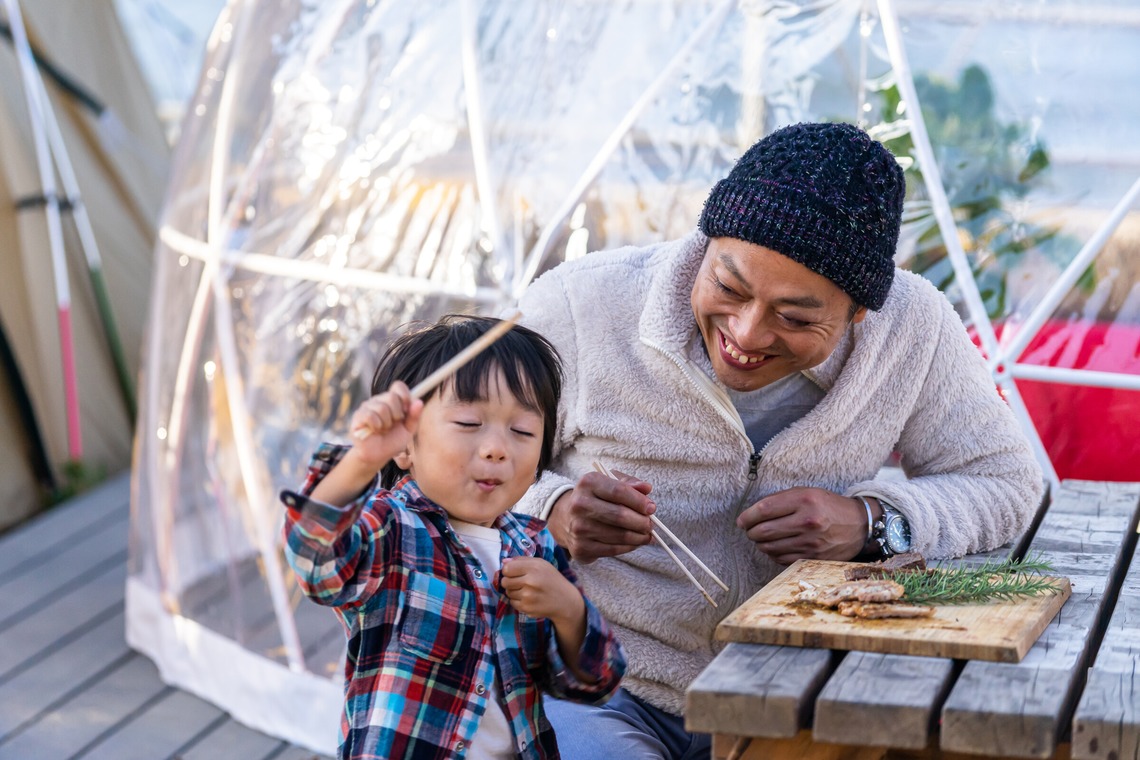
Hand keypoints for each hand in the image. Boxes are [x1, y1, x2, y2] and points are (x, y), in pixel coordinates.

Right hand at [348, 381, 423, 468]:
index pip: (398, 386)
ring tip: (383, 430)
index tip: (407, 410)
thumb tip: (419, 402)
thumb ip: (414, 416)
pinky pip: (370, 416)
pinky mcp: (358, 416)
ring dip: (386, 424)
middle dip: (397, 414)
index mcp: (392, 401)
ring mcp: (367, 406)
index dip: (405, 395)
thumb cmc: (392, 441)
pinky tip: (375, 431)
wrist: (377, 456)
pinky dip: (377, 426)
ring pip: (382, 408)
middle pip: (392, 397)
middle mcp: (379, 400)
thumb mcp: (408, 430)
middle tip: (393, 425)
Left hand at [499, 556, 583, 624]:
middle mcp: (530, 581)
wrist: (564, 600)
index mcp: (533, 567)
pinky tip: (528, 598)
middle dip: (509, 581)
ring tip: (526, 590)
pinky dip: (517, 601)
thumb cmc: (551, 579)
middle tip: (519, 582)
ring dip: (514, 591)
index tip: (513, 572)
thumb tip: (504, 561)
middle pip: (505, 581)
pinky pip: (512, 602)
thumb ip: (522, 560)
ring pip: (508, 592)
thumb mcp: (541, 564)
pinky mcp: (527, 608)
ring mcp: (528, 596)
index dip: (508, 570)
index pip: (507, 568)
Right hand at [545, 470, 655, 562]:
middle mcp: (580, 504)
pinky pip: (614, 549)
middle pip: (620, 515)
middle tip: (650, 524)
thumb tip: (647, 489)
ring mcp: (579, 528)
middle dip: (642, 522)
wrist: (566, 518)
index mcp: (588, 483)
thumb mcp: (609, 483)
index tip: (652, 508)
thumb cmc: (595, 498)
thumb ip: (629, 484)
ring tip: (646, 534)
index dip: (639, 501)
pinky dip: (629, 547)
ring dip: (639, 537)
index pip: (619, 491)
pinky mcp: (581, 547)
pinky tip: (634, 542)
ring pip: (620, 535)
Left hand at [736, 487, 868, 564]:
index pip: (764, 510)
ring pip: (769, 548)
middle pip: (763, 531)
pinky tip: (775, 547)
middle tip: (750, 530)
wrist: (859, 526)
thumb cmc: (828, 506)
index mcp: (804, 500)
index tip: (741, 521)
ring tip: (762, 538)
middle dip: (750, 532)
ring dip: (760, 544)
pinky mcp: (813, 558)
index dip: (747, 517)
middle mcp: (808, 521)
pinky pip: (781, 559)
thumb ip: (781, 500)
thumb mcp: (807, 493)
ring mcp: (811, 543)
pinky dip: (773, 554)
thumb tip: (752, 514)